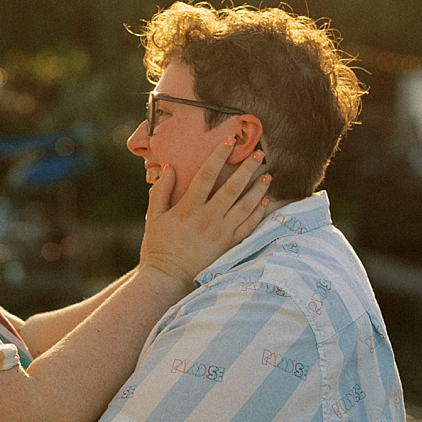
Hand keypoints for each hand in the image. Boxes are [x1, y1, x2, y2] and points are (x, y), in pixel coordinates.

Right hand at [139, 139, 270, 291]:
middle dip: (248, 168)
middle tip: (260, 153)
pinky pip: (248, 227)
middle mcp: (208, 218)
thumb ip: (161, 191)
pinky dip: (258, 214)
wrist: (167, 280)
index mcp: (188, 208)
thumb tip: (169, 167)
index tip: (230, 141)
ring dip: (259, 189)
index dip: (219, 156)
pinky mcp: (229, 246)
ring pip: (246, 206)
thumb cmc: (158, 247)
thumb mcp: (153, 217)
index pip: (207, 175)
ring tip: (268, 175)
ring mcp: (221, 233)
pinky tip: (264, 202)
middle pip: (233, 187)